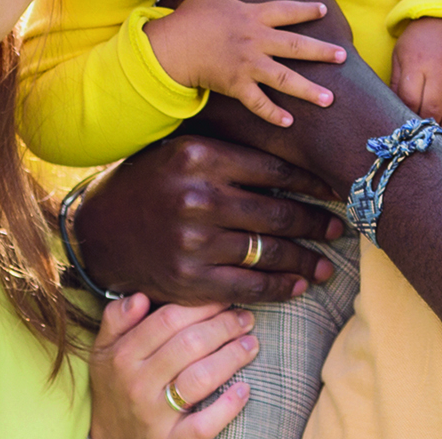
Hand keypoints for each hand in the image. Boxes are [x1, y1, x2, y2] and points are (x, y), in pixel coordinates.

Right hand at [72, 134, 342, 304]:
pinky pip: (250, 286)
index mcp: (199, 156)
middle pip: (277, 213)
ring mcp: (194, 242)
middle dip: (316, 223)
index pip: (273, 170)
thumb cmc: (151, 184)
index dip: (311, 182)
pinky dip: (280, 288)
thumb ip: (230, 153)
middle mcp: (198, 197)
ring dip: (305, 260)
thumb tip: (296, 157)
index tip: (334, 190)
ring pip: (268, 252)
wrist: (100, 232)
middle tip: (340, 228)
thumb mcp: (182, 153)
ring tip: (327, 264)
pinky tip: (299, 285)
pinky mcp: (191, 281)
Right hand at [88, 294, 256, 438]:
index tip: (223, 298)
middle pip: (189, 344)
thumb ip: (116, 319)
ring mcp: (155, 415)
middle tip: (245, 318)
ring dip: (232, 357)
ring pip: (200, 378)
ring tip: (251, 344)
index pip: (167, 319)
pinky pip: (204, 425)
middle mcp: (137, 384)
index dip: (201, 305)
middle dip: (224, 326)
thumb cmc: (115, 388)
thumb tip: (139, 296)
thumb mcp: (103, 351)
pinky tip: (244, 389)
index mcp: (123, 356)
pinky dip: (227, 406)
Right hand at [146, 0, 343, 127]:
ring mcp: (248, 65)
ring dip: (309, 90)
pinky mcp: (237, 85)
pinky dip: (273, 113)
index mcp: (252, 16)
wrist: (171, 47)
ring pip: (285, 78)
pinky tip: (289, 122)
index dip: (306, 10)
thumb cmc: (191, 17)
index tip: (323, 11)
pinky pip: (259, 103)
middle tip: (343, 56)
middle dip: (322, 51)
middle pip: (296, 46)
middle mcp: (256, 40)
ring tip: (330, 99)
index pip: (286, 10)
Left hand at [391, 17, 441, 129]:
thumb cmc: (420, 41)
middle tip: (425, 132)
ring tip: (440, 131)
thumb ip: (397, 83)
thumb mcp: (400, 55)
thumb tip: (395, 111)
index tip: (408, 121)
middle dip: (427, 125)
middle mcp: (441, 68)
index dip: (408, 115)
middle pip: (433, 108)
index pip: (410, 99)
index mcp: (417, 63)